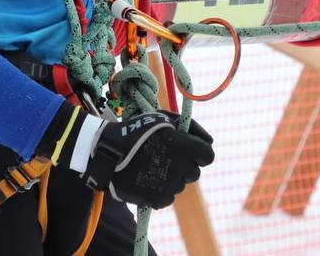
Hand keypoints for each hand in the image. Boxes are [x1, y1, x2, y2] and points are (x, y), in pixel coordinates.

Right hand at [41, 107, 214, 207]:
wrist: (107, 152)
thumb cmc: (137, 130)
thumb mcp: (164, 119)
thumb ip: (191, 128)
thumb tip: (211, 142)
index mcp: (184, 147)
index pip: (208, 156)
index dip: (200, 152)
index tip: (188, 150)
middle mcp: (180, 168)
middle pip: (194, 172)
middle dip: (184, 165)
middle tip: (165, 157)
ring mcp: (170, 186)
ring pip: (180, 185)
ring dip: (171, 177)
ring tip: (151, 166)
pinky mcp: (159, 200)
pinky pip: (168, 196)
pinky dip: (161, 189)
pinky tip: (146, 178)